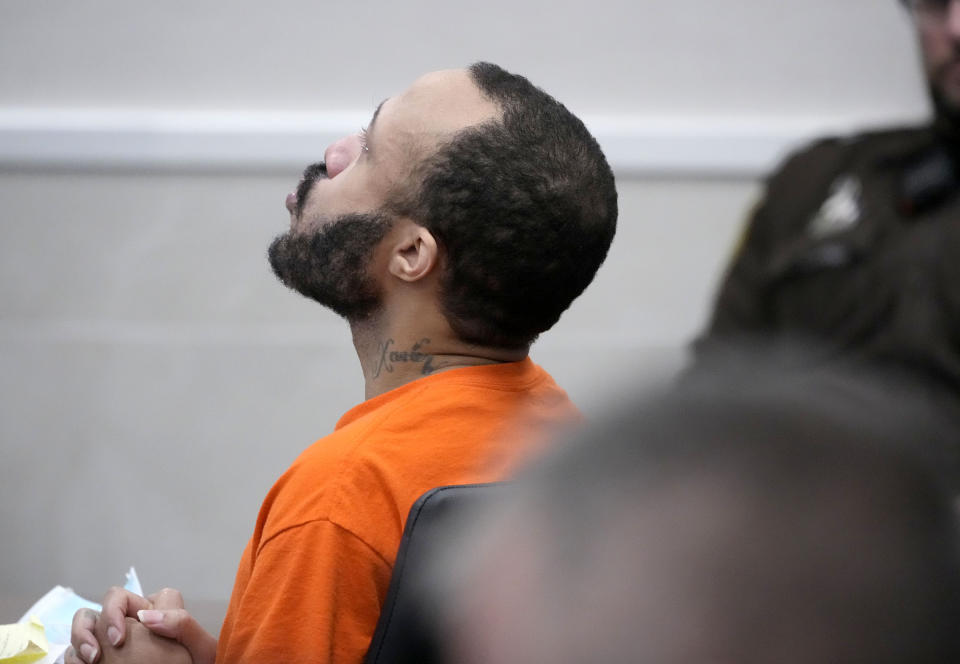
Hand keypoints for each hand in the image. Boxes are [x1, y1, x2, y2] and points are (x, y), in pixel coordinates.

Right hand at [66, 587, 203, 663]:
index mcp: (154, 612)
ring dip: (79, 638)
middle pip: (99, 608)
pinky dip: (73, 658)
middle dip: (91, 626)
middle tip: (97, 654)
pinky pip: (75, 652)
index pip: (127, 596)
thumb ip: (182, 624)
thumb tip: (146, 616)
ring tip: (90, 661)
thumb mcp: (200, 648)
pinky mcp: (100, 659)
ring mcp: (113, 641)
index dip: (117, 610)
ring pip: (85, 624)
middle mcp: (131, 621)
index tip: (119, 638)